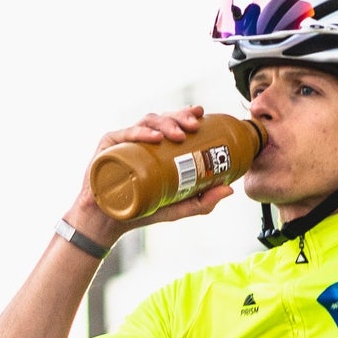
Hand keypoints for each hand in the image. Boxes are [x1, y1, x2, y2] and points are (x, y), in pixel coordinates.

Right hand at [66, 103, 233, 243]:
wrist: (108, 222)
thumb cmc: (141, 210)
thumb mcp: (177, 208)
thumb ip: (202, 201)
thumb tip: (229, 189)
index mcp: (156, 147)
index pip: (173, 123)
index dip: (187, 114)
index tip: (202, 115)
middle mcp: (141, 139)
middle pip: (162, 119)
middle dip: (180, 117)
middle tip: (194, 126)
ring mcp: (124, 141)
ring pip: (146, 122)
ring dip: (164, 123)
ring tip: (178, 134)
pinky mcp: (108, 147)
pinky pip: (124, 135)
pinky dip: (140, 133)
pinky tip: (154, 137)